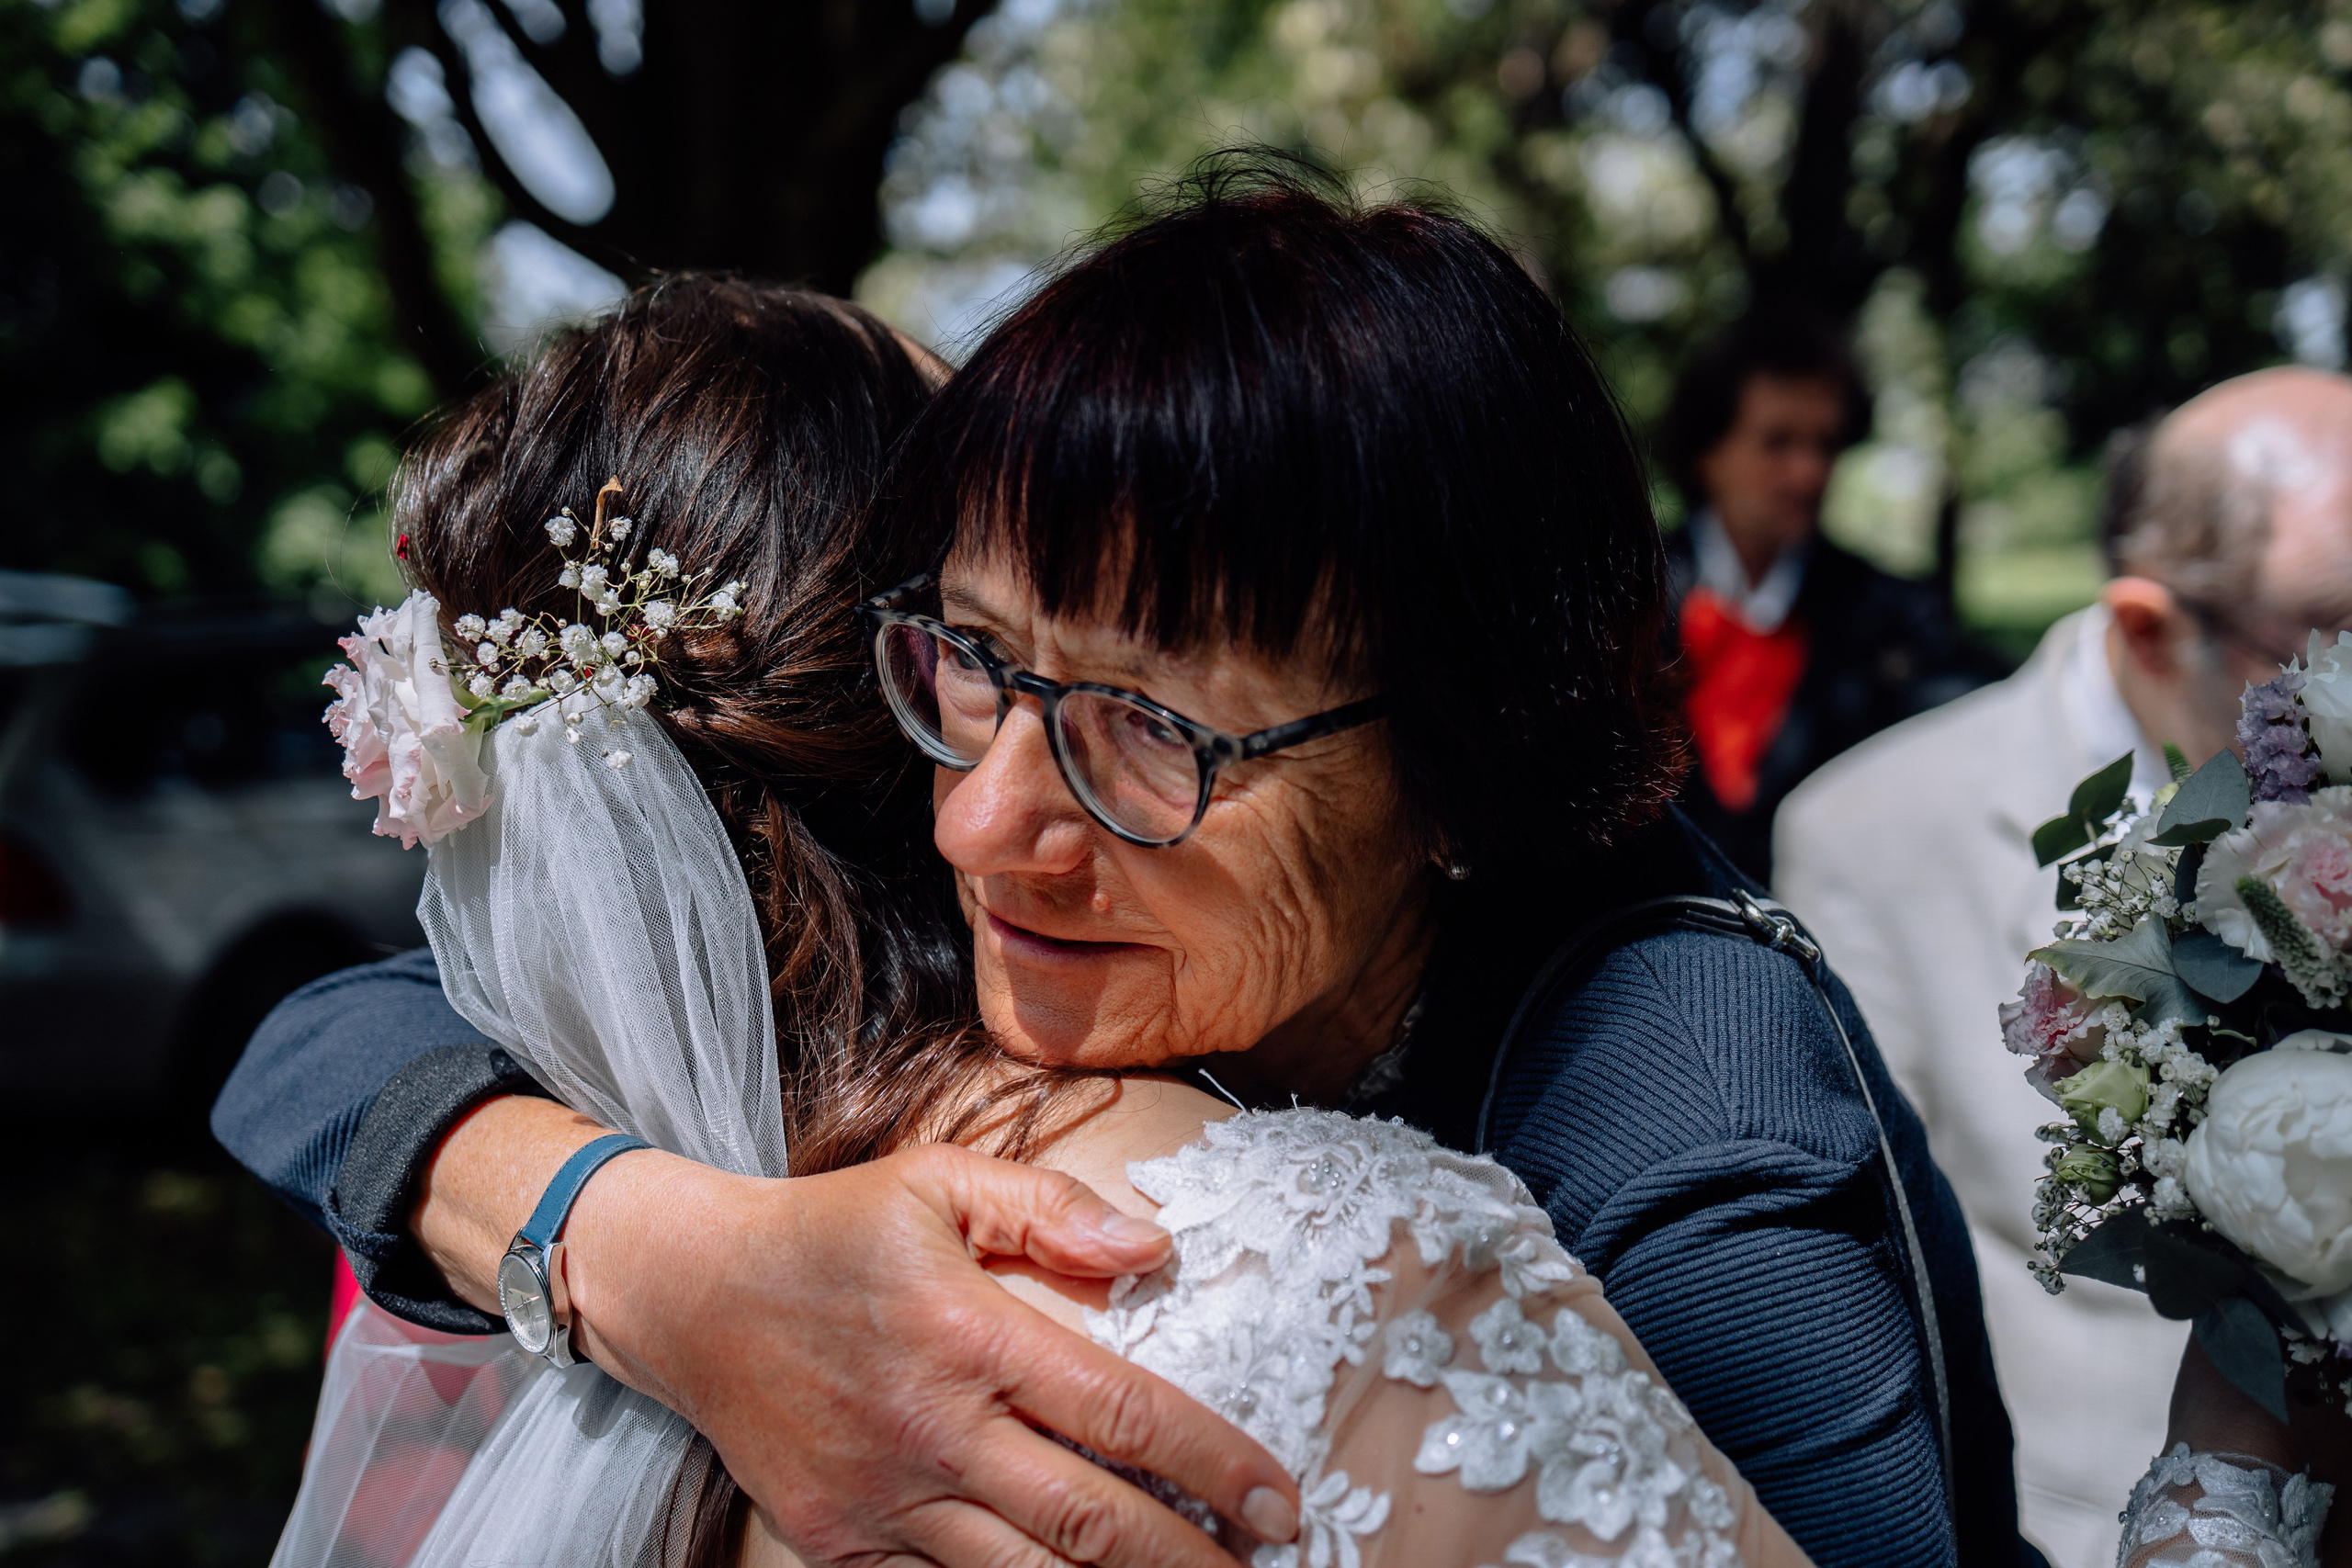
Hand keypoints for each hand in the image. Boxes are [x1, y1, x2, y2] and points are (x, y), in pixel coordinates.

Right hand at [414, 1097, 1298, 1566]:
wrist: (689, 1294)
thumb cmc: (830, 1231)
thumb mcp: (937, 1182)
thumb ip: (1050, 1209)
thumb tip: (1156, 1250)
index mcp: (969, 1334)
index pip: (1121, 1413)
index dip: (1214, 1463)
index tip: (1281, 1498)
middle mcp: (934, 1428)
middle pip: (1090, 1522)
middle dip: (1190, 1558)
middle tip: (1261, 1567)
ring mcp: (884, 1499)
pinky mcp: (840, 1540)